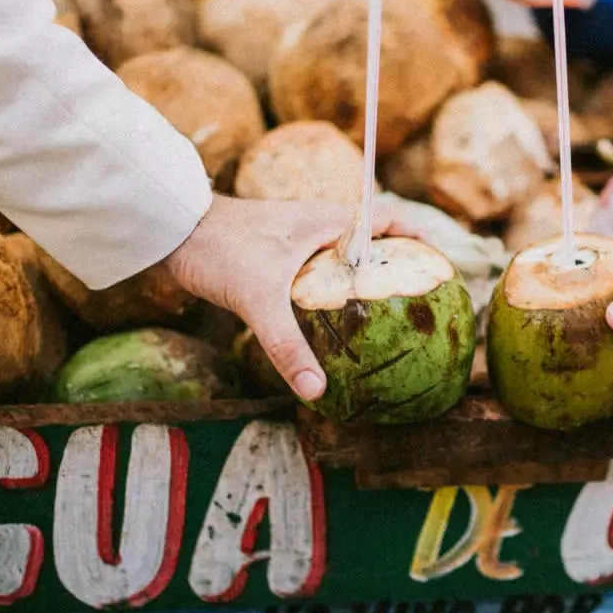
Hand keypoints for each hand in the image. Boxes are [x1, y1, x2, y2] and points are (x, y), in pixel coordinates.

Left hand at [164, 196, 399, 400]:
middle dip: (395, 269)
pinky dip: (333, 291)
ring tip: (385, 318)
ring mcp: (296, 239)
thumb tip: (315, 392)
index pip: (388, 221)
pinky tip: (332, 324)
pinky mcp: (276, 254)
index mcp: (328, 220)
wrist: (171, 230)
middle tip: (420, 303)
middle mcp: (317, 226)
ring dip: (362, 281)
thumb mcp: (259, 299)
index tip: (442, 267)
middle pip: (371, 244)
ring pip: (342, 260)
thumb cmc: (220, 249)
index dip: (418, 241)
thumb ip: (287, 346)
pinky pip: (318, 273)